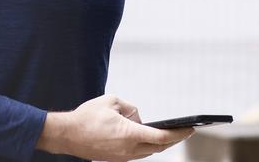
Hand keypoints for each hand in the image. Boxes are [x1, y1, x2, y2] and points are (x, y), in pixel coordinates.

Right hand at [37, 94, 193, 161]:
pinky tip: (150, 138)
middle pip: (159, 147)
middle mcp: (128, 149)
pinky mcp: (117, 159)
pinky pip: (138, 153)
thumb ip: (130, 107)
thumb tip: (137, 117)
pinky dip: (147, 146)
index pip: (161, 137)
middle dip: (174, 139)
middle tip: (186, 130)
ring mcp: (123, 157)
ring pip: (149, 152)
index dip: (179, 133)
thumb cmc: (87, 116)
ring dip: (161, 144)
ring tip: (170, 134)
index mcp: (129, 134)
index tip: (190, 128)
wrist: (68, 134)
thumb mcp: (111, 101)